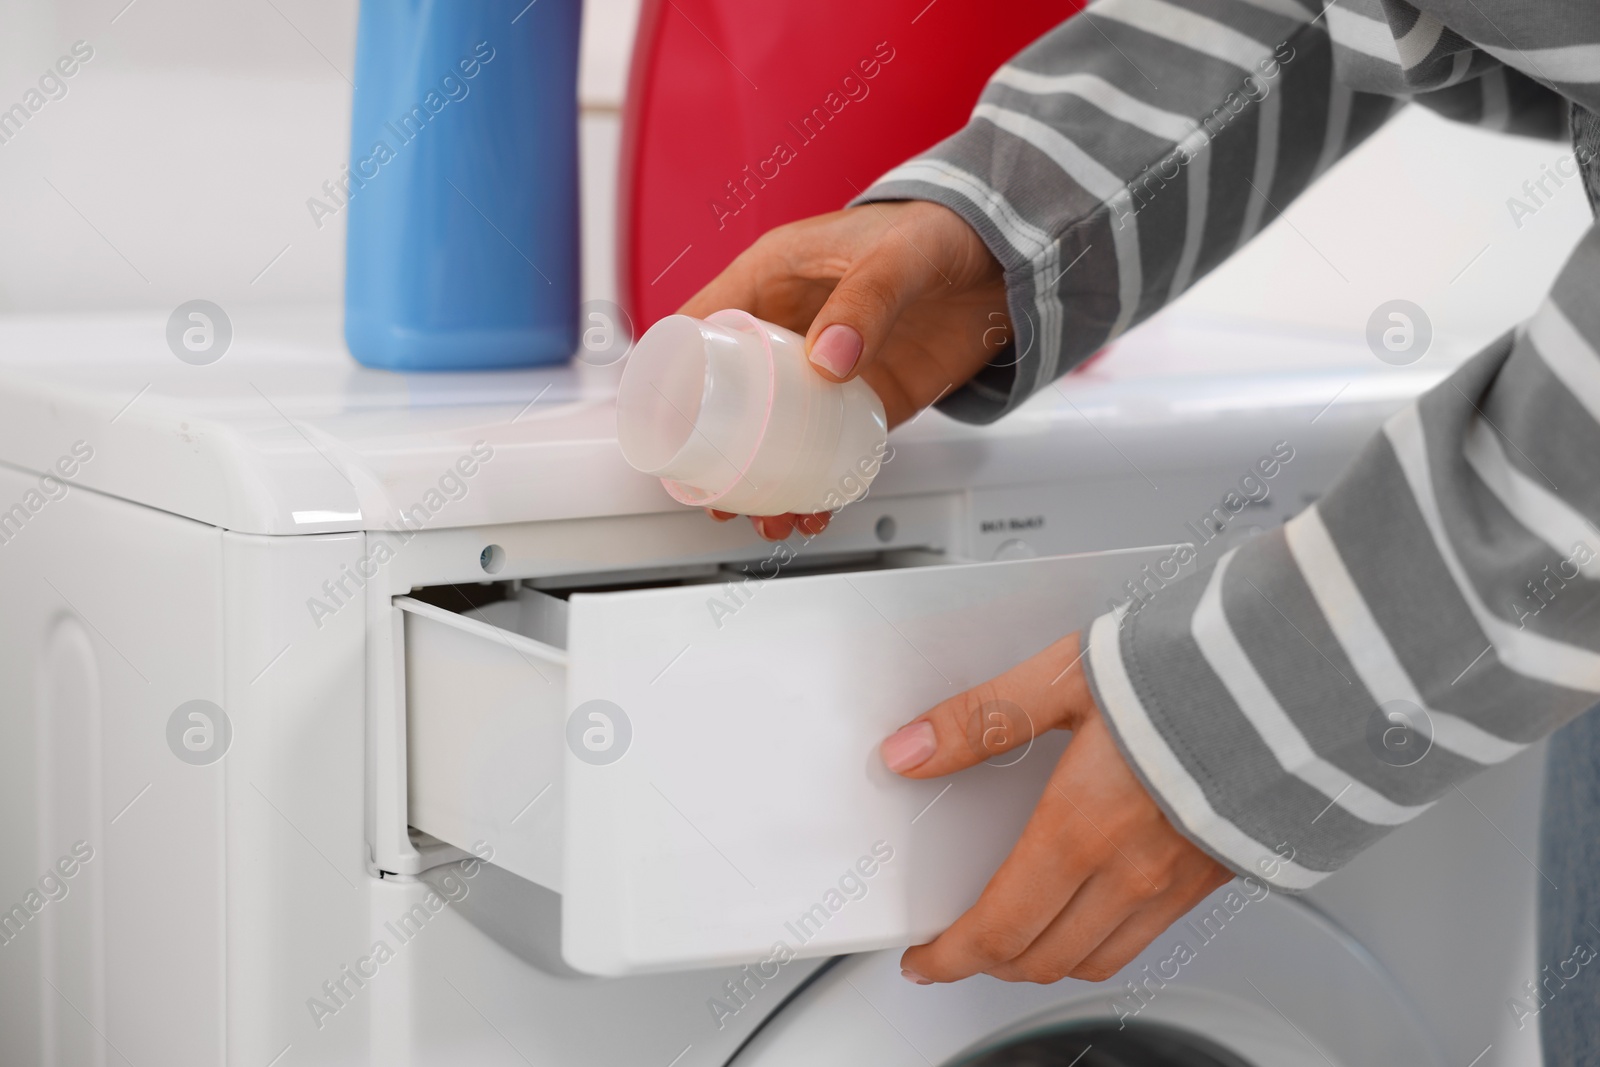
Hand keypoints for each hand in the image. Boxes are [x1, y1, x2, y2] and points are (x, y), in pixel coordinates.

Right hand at [679, 201, 1009, 541]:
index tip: (664, 426)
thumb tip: (827, 360)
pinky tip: (815, 505)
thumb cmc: (943, 228)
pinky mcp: (865, 398)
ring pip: (774, 432)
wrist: (1011, 256)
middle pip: (728, 396)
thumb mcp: (897, 256)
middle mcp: (789, 328)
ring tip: (769, 516)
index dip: (670, 376)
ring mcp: (826, 369)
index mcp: (772, 278)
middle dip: (716, 451)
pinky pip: (827, 446)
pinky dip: (816, 480)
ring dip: (765, 479)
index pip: (698, 327)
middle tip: (719, 495)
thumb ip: (865, 301)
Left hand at [879, 631, 1230, 983]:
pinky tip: (1094, 909)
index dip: (951, 956)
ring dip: (1047, 960)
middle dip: (989, 962)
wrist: (1296, 675)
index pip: (998, 926)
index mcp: (1081, 826)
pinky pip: (1150, 937)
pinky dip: (1105, 942)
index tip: (925, 959)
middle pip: (1042, 957)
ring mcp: (1178, 880)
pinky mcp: (1217, 874)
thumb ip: (983, 719)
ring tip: (1018, 936)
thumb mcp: (1063, 678)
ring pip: (1097, 959)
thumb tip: (912, 749)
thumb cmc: (1188, 668)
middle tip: (959, 946)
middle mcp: (1130, 869)